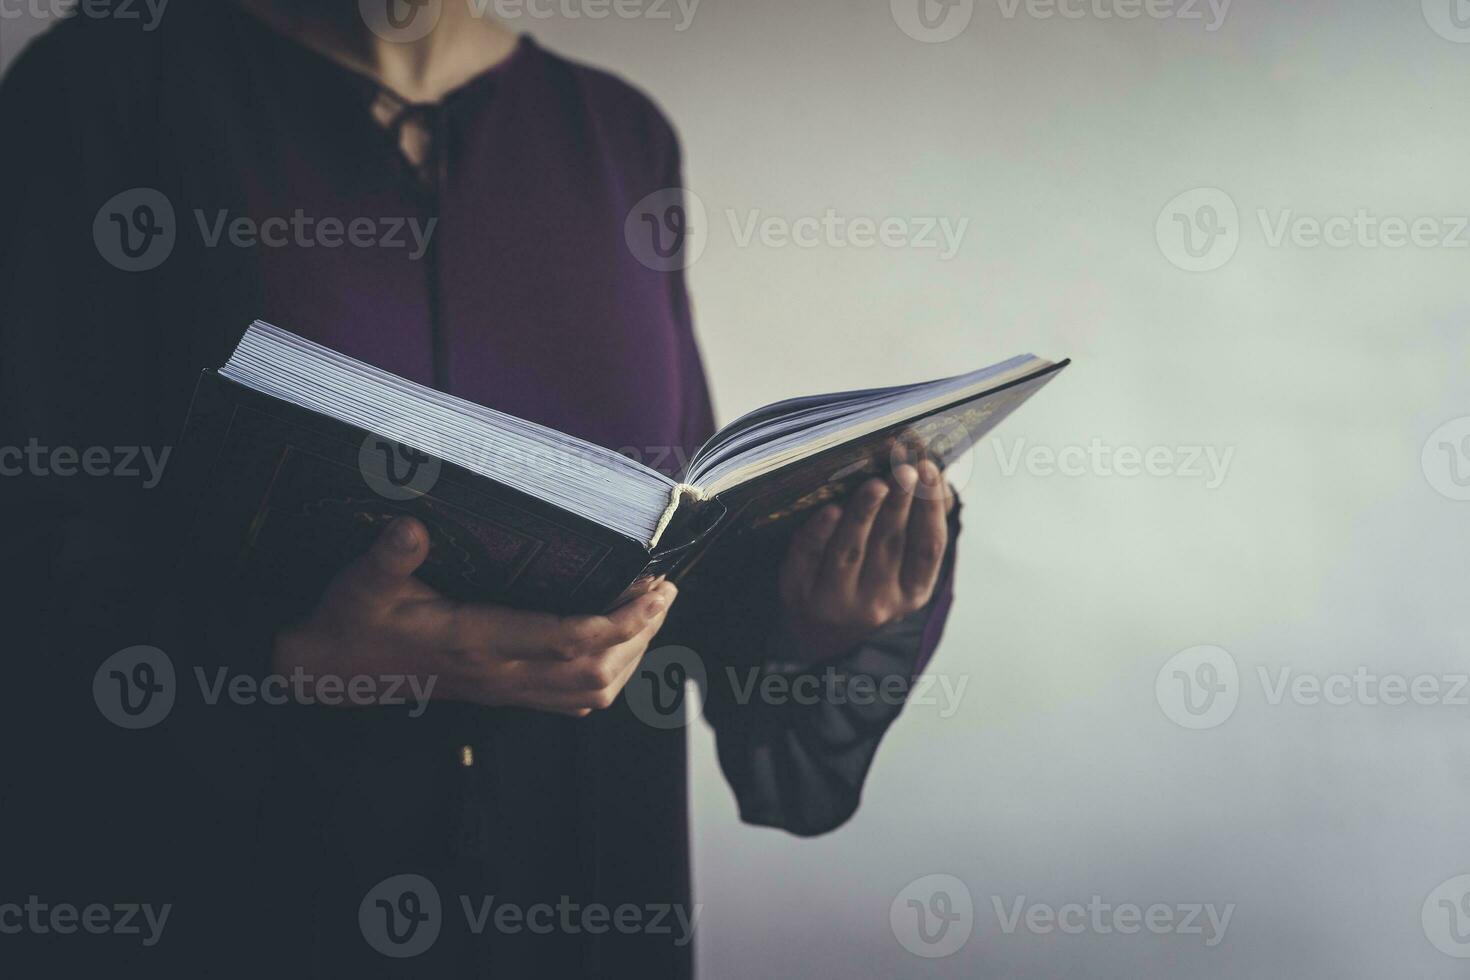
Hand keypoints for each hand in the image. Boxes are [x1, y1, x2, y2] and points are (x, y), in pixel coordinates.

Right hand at [273, 516, 677, 716]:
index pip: (566, 642)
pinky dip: (607, 675)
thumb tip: (411, 527)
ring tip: (653, 612)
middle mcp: (498, 674)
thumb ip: (390, 557)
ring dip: (631, 655)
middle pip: (596, 671)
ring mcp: (502, 690)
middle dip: (640, 634)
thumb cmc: (353, 619)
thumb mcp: (362, 582)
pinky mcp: (502, 693)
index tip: (652, 592)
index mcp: (474, 643)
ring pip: (590, 691)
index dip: (618, 622)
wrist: (330, 670)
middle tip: (665, 591)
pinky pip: (570, 700)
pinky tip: (619, 645)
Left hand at [776, 460, 952, 660]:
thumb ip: (915, 528)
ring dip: (864, 513)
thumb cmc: (866, 582)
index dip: (930, 507)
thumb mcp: (899, 570)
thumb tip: (933, 481)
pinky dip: (820, 532)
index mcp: (912, 592)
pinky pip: (810, 556)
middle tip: (905, 469)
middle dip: (901, 503)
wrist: (816, 631)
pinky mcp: (802, 591)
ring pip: (851, 550)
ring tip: (875, 483)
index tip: (929, 470)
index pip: (928, 547)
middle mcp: (878, 601)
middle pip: (891, 544)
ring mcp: (838, 599)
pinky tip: (830, 509)